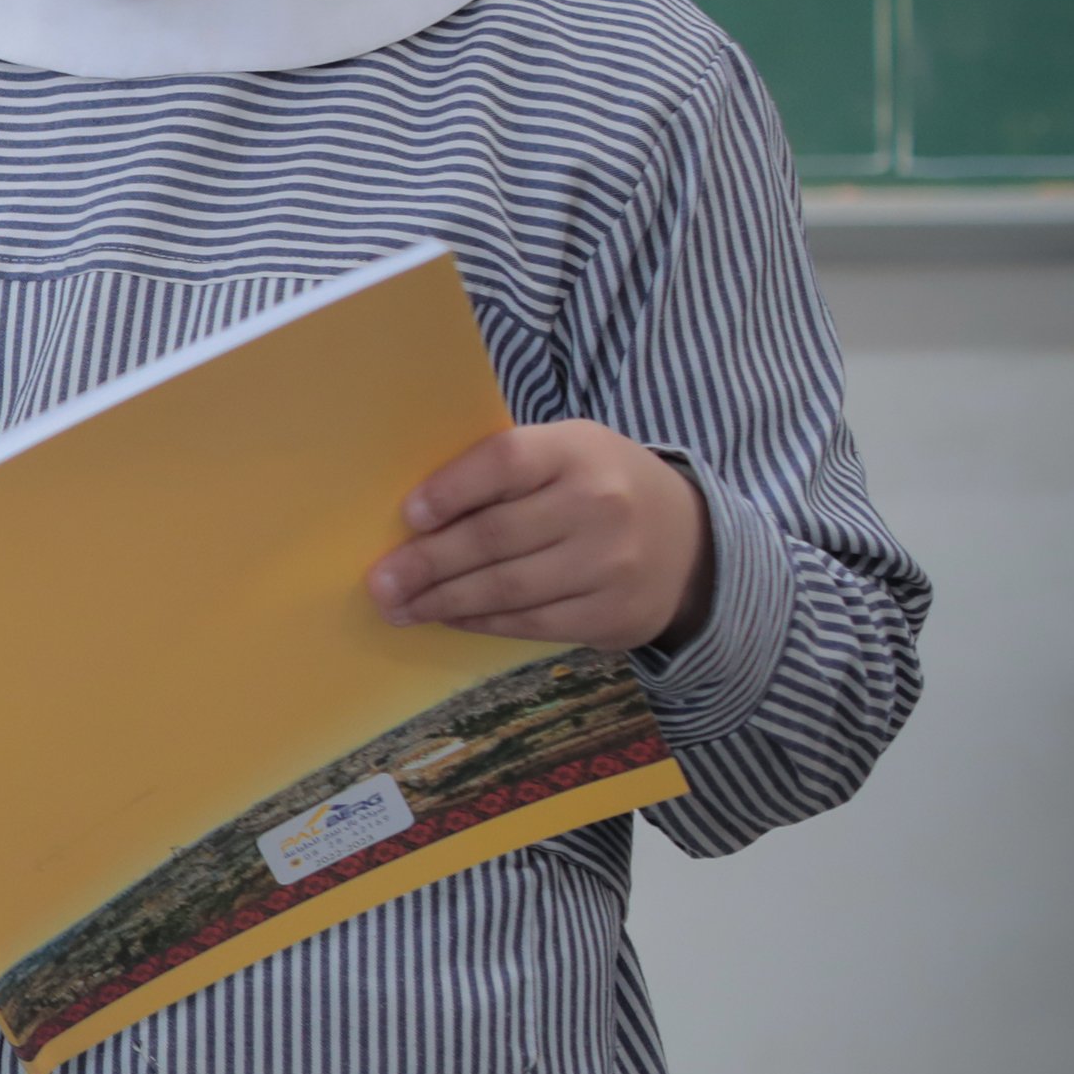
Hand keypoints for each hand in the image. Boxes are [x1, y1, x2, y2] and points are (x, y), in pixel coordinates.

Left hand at [368, 422, 713, 650]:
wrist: (693, 543)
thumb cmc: (600, 487)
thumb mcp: (566, 454)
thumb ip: (505, 469)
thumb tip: (414, 511)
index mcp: (576, 450)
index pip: (504, 462)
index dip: (451, 490)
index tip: (408, 516)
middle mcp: (598, 505)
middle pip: (495, 536)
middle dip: (427, 563)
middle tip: (381, 582)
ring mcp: (610, 564)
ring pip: (508, 588)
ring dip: (444, 601)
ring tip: (399, 607)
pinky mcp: (613, 615)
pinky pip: (532, 622)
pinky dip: (483, 622)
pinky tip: (450, 617)